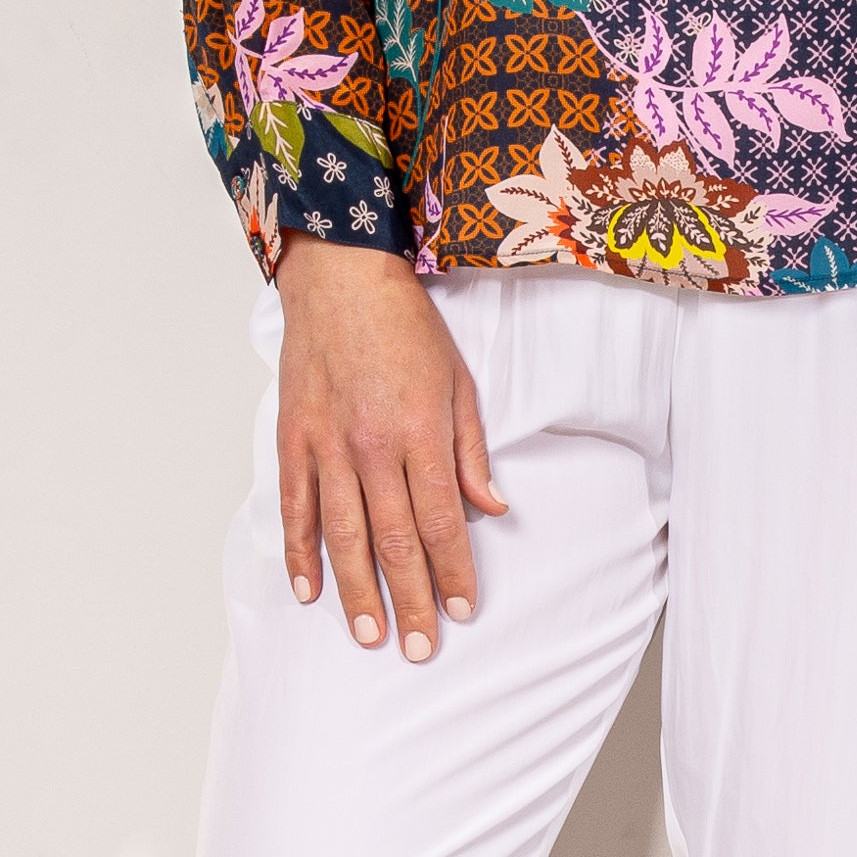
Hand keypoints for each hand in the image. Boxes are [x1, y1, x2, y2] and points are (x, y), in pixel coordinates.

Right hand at [274, 231, 506, 660]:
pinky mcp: (293, 440)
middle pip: (393, 540)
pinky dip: (300, 553)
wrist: (342, 279)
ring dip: (357, 592)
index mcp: (419, 431)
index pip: (441, 519)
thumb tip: (492, 507)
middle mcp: (371, 447)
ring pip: (343, 536)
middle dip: (410, 599)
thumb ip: (471, 449)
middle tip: (418, 648)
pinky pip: (296, 509)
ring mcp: (326, 446)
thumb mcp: (458, 380)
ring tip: (371, 635)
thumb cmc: (406, 327)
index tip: (462, 610)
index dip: (453, 570)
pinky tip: (309, 590)